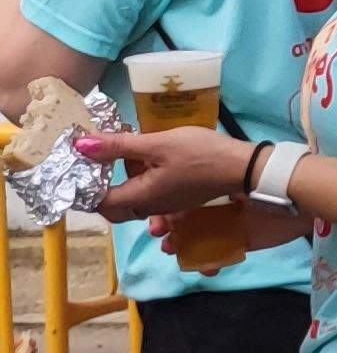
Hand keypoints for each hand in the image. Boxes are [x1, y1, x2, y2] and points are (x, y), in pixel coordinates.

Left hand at [85, 128, 259, 221]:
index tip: (77, 166)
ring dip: (120, 184)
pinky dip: (138, 183)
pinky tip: (145, 163)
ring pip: (130, 202)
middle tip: (95, 163)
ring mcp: (165, 206)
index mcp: (141, 197)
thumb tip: (80, 145)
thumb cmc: (201, 154)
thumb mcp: (157, 144)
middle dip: (99, 189)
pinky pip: (148, 197)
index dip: (82, 188)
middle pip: (113, 207)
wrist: (244, 167)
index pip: (98, 202)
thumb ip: (118, 145)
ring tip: (120, 156)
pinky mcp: (178, 199)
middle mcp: (150, 208)